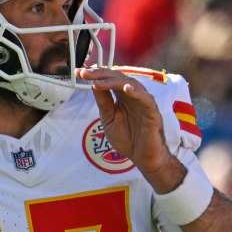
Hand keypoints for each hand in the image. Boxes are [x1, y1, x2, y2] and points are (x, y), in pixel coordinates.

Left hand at [77, 67, 183, 191]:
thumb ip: (103, 102)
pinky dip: (136, 92)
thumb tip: (94, 84)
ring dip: (113, 81)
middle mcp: (133, 95)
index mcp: (122, 97)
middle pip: (118, 77)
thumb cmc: (128, 139)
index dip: (95, 75)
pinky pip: (146, 99)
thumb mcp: (109, 119)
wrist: (143, 158)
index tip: (79, 73)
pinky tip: (126, 89)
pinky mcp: (152, 112)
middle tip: (85, 73)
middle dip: (100, 74)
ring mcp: (143, 102)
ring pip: (130, 83)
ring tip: (98, 81)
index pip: (109, 80)